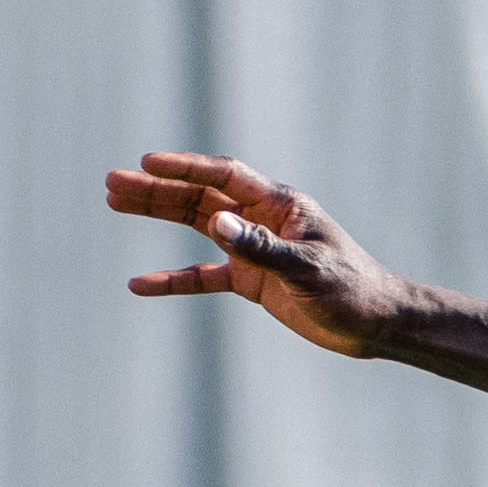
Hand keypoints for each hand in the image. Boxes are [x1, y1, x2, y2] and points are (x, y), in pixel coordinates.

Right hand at [105, 151, 420, 358]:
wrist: (375, 323)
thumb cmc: (352, 289)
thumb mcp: (307, 269)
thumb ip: (262, 248)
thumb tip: (217, 225)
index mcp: (280, 204)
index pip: (225, 177)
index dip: (186, 168)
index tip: (148, 163)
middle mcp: (263, 219)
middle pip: (200, 196)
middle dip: (157, 189)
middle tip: (112, 182)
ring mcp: (255, 248)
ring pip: (196, 225)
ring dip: (158, 214)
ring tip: (115, 202)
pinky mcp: (252, 280)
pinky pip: (204, 277)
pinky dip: (173, 280)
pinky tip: (140, 284)